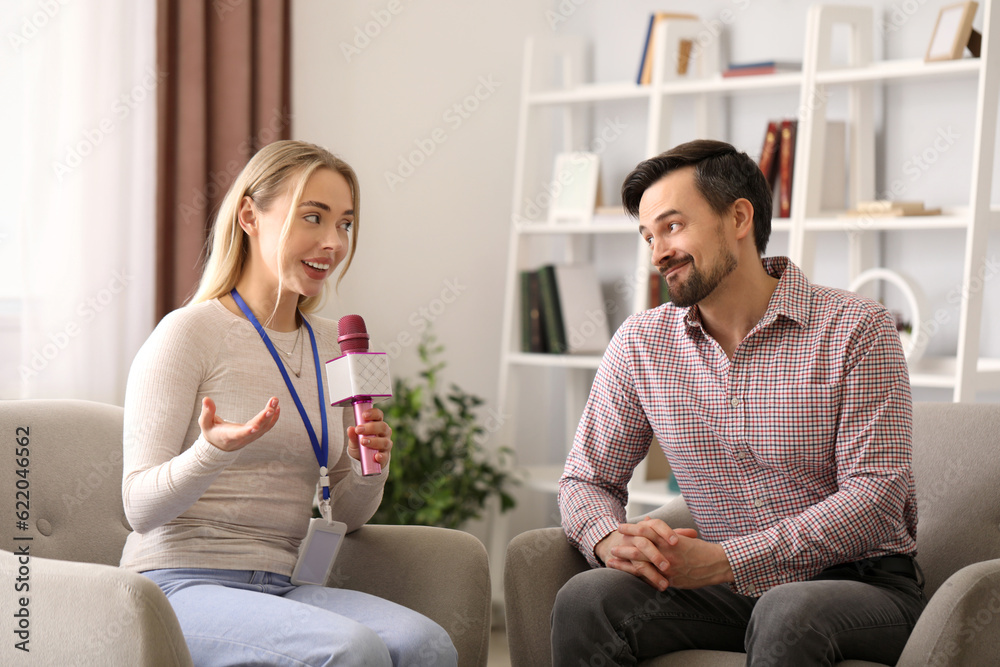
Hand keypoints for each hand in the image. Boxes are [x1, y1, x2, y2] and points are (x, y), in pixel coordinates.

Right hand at [199, 396, 279, 451]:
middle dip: (264, 417)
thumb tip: (206, 399)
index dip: (246, 431)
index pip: (238, 434)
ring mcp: (251, 437)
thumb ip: (206, 412)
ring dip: (271, 414)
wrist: (220, 446)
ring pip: (264, 427)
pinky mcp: (256, 434)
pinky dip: (273, 418)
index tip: (255, 427)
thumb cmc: (211, 432)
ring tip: (275, 400)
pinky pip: (267, 427)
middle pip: (256, 429)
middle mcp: (242, 438)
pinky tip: (277, 407)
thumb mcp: (205, 424)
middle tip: (271, 406)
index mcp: (228, 436)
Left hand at [347, 407, 392, 467]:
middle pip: (382, 427)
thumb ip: (353, 435)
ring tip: (363, 442)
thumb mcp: (354, 439)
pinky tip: (376, 457)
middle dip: (371, 427)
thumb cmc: (360, 445)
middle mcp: (384, 433)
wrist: (362, 459)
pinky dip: (381, 456)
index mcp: (377, 424)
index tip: (364, 415)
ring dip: (374, 441)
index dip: (373, 413)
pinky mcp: (385, 456)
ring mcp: (386, 445)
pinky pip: (385, 456)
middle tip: (358, 430)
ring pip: (385, 442)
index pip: (379, 415)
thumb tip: (350, 429)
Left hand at [611, 517, 732, 589]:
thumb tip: (648, 520)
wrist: (717, 564)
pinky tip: (626, 576)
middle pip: (641, 546)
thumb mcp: (681, 537)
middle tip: (612, 545)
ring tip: (611, 560)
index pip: (646, 530)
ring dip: (625, 563)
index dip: (632, 528)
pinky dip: (636, 577)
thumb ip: (664, 531)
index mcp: (670, 538)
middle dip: (625, 546)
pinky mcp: (671, 580)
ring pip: (642, 563)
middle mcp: (667, 551)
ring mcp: (669, 566)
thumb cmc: (699, 549)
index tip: (620, 527)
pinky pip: (650, 579)